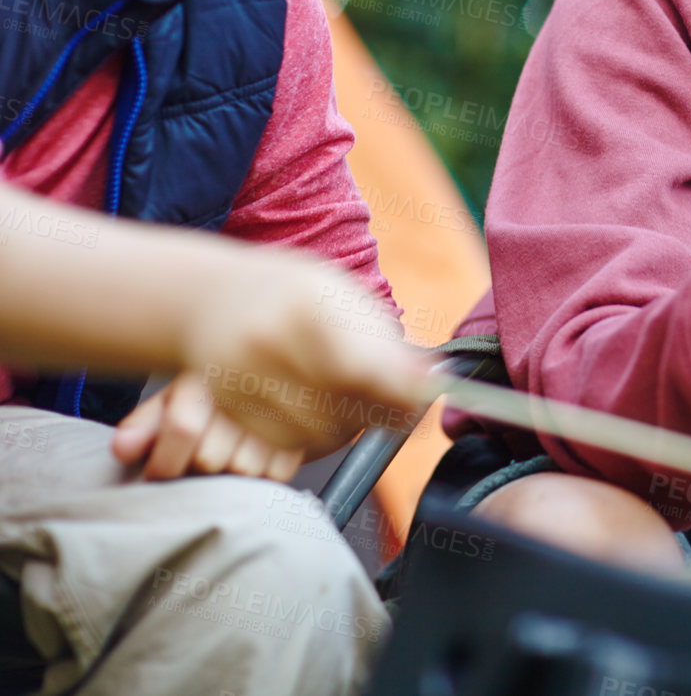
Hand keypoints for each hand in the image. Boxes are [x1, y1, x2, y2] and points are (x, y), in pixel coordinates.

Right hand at [111, 251, 435, 473]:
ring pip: (317, 432)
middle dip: (379, 410)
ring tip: (352, 397)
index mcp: (305, 302)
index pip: (358, 366)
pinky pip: (288, 442)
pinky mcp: (227, 407)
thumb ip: (386, 343)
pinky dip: (315, 435)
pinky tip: (319, 407)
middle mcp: (266, 341)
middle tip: (397, 401)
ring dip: (349, 426)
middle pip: (341, 406)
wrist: (210, 296)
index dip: (397, 392)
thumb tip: (433, 382)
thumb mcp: (343, 298)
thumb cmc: (296, 296)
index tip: (422, 399)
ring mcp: (240, 376)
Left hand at [113, 372, 305, 481]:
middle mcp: (249, 391)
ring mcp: (282, 413)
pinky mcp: (307, 434)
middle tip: (204, 454)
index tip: (158, 473)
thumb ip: (144, 424)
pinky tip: (261, 454)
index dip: (164, 461)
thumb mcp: (175, 399)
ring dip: (231, 471)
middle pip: (210, 458)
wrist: (281, 370)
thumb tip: (122, 449)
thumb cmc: (219, 391)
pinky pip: (276, 475)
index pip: (184, 428)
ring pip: (243, 471)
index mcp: (212, 376)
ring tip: (234, 452)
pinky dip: (265, 473)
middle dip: (198, 465)